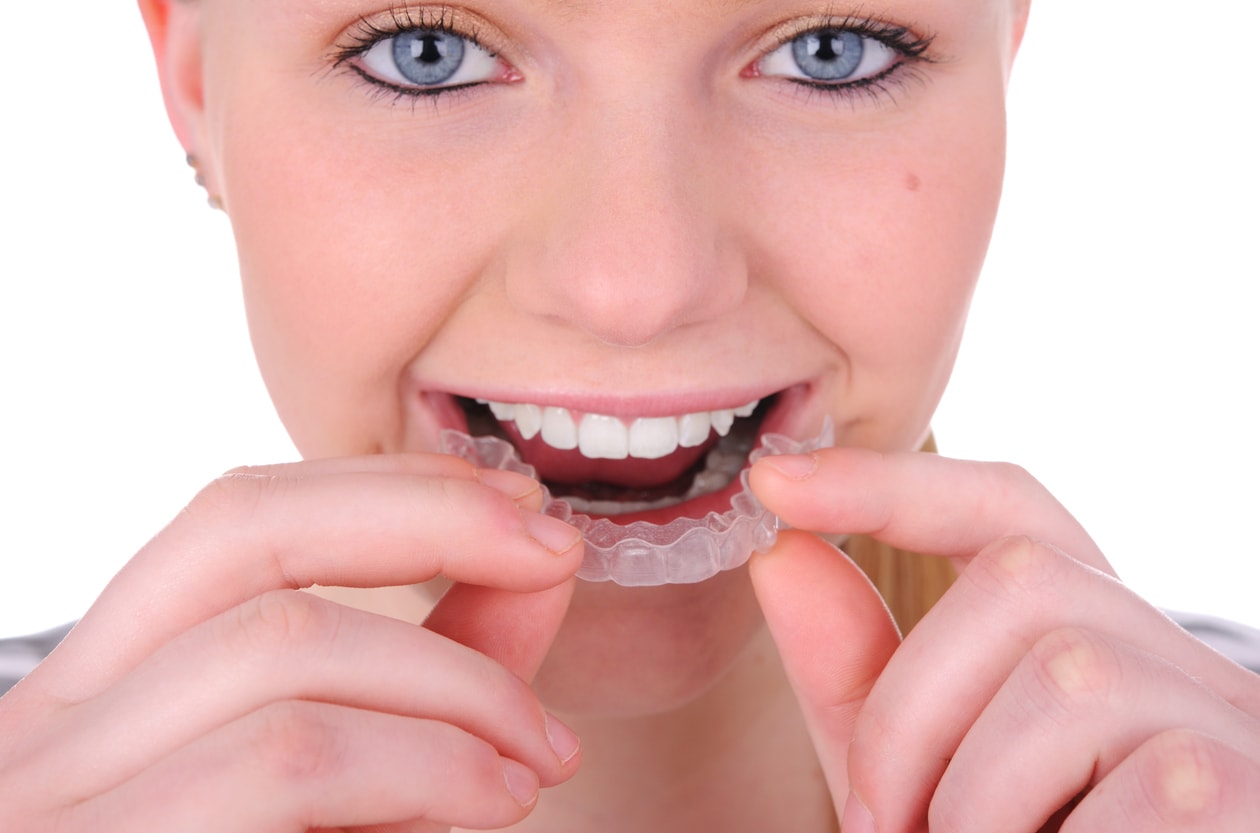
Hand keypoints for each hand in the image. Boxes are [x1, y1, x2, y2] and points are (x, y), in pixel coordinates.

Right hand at [0, 453, 583, 831]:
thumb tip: (538, 556)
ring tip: (536, 757)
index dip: (392, 489)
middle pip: (243, 534)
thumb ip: (438, 675)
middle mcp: (47, 737)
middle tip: (553, 553)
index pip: (234, 521)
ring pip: (283, 651)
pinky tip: (492, 806)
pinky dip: (422, 767)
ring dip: (454, 684)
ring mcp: (57, 810)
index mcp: (104, 701)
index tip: (524, 512)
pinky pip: (285, 763)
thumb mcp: (361, 787)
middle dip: (428, 520)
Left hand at [749, 448, 1259, 831]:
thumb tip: (779, 552)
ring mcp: (1228, 720)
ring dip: (975, 799)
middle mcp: (1175, 660)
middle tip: (884, 821)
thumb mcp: (913, 776)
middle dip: (911, 711)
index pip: (1008, 511)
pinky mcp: (1253, 792)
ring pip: (1067, 676)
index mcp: (1089, 643)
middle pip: (1022, 580)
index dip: (896, 484)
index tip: (777, 482)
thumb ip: (856, 678)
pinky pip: (1145, 784)